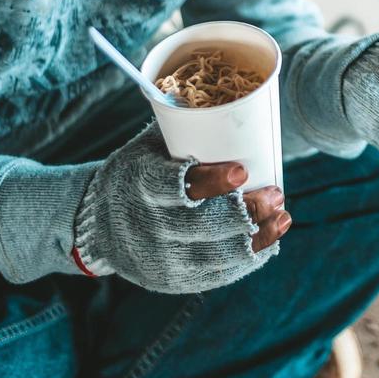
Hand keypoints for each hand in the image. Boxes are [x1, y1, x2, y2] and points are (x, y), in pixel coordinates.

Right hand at [73, 125, 287, 292]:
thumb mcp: (148, 147)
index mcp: (140, 184)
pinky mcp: (171, 281)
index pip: (175, 186)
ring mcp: (159, 258)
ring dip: (256, 237)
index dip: (211, 180)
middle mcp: (147, 225)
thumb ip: (184, 129)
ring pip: (215, 255)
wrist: (96, 222)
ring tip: (282, 218)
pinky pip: (215, 276)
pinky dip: (246, 260)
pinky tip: (268, 243)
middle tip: (275, 194)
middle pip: (203, 225)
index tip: (242, 170)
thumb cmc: (137, 173)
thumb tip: (233, 97)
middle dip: (247, 210)